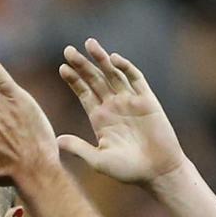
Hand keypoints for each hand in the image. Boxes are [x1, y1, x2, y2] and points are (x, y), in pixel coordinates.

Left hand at [57, 39, 186, 184]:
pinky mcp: (147, 101)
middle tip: (68, 50)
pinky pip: (136, 79)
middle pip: (95, 80)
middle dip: (82, 65)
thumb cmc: (128, 170)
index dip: (73, 80)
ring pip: (113, 74)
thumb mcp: (99, 160)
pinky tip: (114, 59)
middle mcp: (113, 106)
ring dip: (101, 59)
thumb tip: (57, 140)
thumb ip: (79, 148)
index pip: (83, 93)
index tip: (62, 68)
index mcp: (99, 118)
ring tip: (89, 44)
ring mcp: (130, 101)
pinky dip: (126, 68)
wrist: (158, 172)